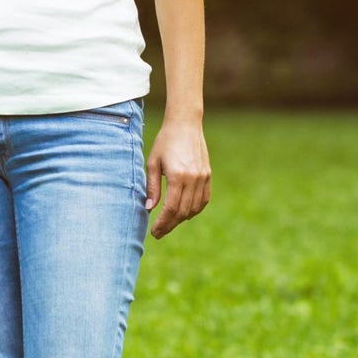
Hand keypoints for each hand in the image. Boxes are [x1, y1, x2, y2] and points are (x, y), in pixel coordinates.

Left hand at [144, 117, 209, 238]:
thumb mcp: (153, 163)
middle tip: (159, 232)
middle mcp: (193, 178)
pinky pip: (204, 200)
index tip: (154, 232)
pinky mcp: (208, 175)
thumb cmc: (165, 142)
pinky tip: (184, 214)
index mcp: (178, 176)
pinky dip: (194, 210)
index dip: (163, 223)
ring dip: (182, 219)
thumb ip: (151, 187)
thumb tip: (149, 209)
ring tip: (169, 223)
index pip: (171, 208)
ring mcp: (203, 177)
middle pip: (183, 212)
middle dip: (170, 225)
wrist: (185, 125)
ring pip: (194, 208)